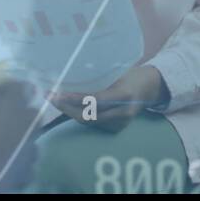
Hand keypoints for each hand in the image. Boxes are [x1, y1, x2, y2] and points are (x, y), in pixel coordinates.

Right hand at [0, 80, 42, 192]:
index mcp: (14, 98)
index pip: (23, 86)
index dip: (11, 91)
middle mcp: (31, 121)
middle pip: (29, 114)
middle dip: (14, 118)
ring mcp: (32, 149)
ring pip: (27, 141)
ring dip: (14, 143)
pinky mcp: (28, 174)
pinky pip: (23, 167)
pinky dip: (12, 168)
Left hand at [50, 66, 167, 132]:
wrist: (150, 88)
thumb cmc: (131, 74)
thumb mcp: (118, 71)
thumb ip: (100, 76)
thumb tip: (71, 71)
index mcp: (125, 94)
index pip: (96, 101)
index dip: (75, 99)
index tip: (57, 93)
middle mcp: (123, 113)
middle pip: (88, 116)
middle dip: (66, 108)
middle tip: (49, 97)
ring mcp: (120, 124)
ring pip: (88, 121)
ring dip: (69, 111)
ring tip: (54, 100)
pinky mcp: (116, 129)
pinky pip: (92, 123)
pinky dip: (78, 114)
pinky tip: (66, 106)